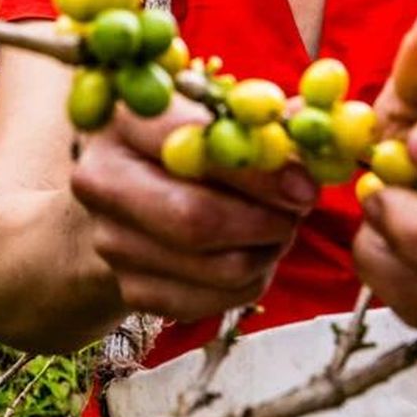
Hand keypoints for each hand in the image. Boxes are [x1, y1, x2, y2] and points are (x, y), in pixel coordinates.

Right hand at [69, 97, 320, 322]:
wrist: (127, 198)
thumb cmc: (185, 145)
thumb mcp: (215, 115)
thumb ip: (263, 120)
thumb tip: (316, 126)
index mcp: (123, 120)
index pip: (192, 143)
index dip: (258, 168)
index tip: (305, 184)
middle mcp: (101, 179)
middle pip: (196, 219)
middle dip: (265, 221)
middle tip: (299, 213)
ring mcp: (110, 240)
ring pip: (215, 267)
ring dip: (267, 253)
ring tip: (279, 228)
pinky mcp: (130, 289)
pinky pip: (214, 302)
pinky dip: (250, 282)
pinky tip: (253, 254)